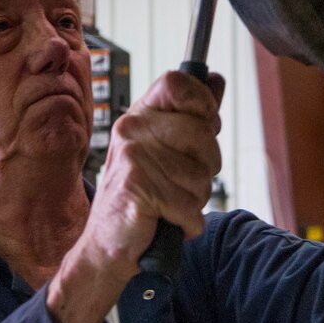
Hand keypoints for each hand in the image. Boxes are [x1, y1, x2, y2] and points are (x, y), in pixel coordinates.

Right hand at [48, 71, 223, 322]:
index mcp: (141, 114)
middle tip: (182, 180)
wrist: (107, 243)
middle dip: (206, 165)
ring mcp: (133, 157)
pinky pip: (189, 206)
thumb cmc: (142, 194)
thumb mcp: (167, 147)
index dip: (202, 102)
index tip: (206, 124)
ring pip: (201, 174)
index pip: (178, 82)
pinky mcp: (137, 189)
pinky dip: (187, 221)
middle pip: (202, 132)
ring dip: (196, 198)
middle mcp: (133, 129)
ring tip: (171, 201)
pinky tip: (167, 219)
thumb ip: (194, 113)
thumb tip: (215, 80)